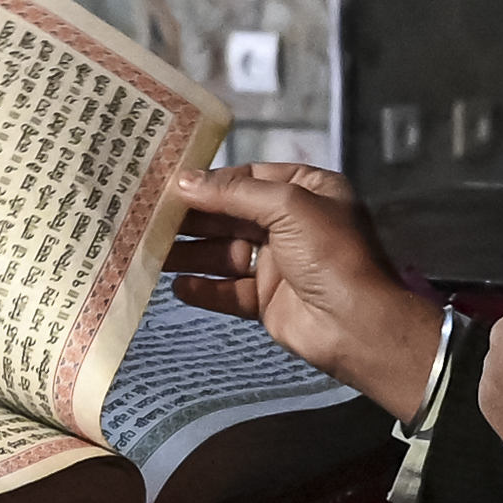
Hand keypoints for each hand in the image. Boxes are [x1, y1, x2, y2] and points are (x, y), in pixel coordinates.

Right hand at [164, 161, 448, 415]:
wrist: (357, 325)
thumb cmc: (330, 253)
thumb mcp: (288, 206)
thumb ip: (234, 194)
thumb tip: (184, 181)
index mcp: (308, 191)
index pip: (251, 177)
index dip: (212, 180)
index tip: (168, 181)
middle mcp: (292, 223)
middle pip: (232, 215)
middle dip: (193, 217)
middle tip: (146, 215)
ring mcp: (279, 263)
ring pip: (224, 253)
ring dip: (190, 252)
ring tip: (149, 250)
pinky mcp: (267, 300)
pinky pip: (229, 290)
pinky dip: (204, 289)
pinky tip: (176, 286)